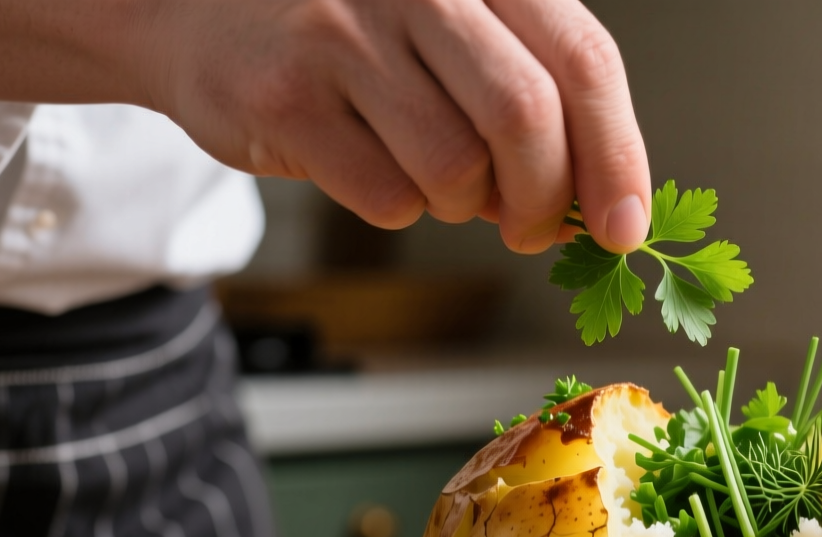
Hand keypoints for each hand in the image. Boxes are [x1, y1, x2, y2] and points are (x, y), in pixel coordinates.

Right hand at [0, 0, 650, 253]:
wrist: (196, 11)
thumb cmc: (356, 33)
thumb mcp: (457, 26)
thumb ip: (532, 89)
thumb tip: (603, 204)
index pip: (583, 60)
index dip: (617, 155)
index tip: (625, 227)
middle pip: (526, 119)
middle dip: (545, 200)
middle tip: (534, 230)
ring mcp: (342, 34)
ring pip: (456, 170)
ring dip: (465, 206)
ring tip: (440, 182)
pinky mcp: (287, 98)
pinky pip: (388, 196)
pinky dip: (402, 208)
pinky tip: (376, 170)